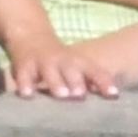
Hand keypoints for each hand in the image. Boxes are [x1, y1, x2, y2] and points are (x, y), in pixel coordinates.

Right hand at [3, 34, 119, 100]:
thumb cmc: (62, 61)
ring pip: (50, 72)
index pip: (95, 72)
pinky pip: (24, 75)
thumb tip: (113, 98)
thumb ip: (92, 82)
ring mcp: (43, 62)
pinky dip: (25, 84)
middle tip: (81, 94)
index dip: (104, 82)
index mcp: (79, 63)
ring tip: (61, 94)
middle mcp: (63, 61)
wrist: (32, 38)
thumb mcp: (78, 67)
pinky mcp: (23, 66)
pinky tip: (27, 94)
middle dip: (77, 82)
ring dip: (56, 83)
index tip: (114, 94)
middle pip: (72, 70)